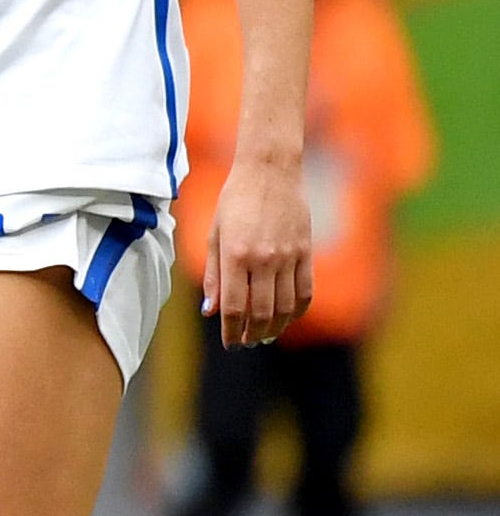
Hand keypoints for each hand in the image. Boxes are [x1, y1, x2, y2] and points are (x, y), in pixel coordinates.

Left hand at [204, 151, 314, 346]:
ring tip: (265, 336)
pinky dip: (298, 310)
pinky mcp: (306, 252)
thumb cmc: (234, 201)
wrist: (270, 172)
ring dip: (276, 327)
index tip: (229, 343)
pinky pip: (306, 291)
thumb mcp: (214, 234)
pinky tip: (289, 318)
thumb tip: (210, 311)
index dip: (231, 330)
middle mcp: (263, 260)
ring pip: (286, 306)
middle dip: (252, 334)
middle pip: (261, 312)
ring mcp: (288, 257)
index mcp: (235, 256)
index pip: (233, 306)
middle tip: (246, 343)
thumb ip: (213, 274)